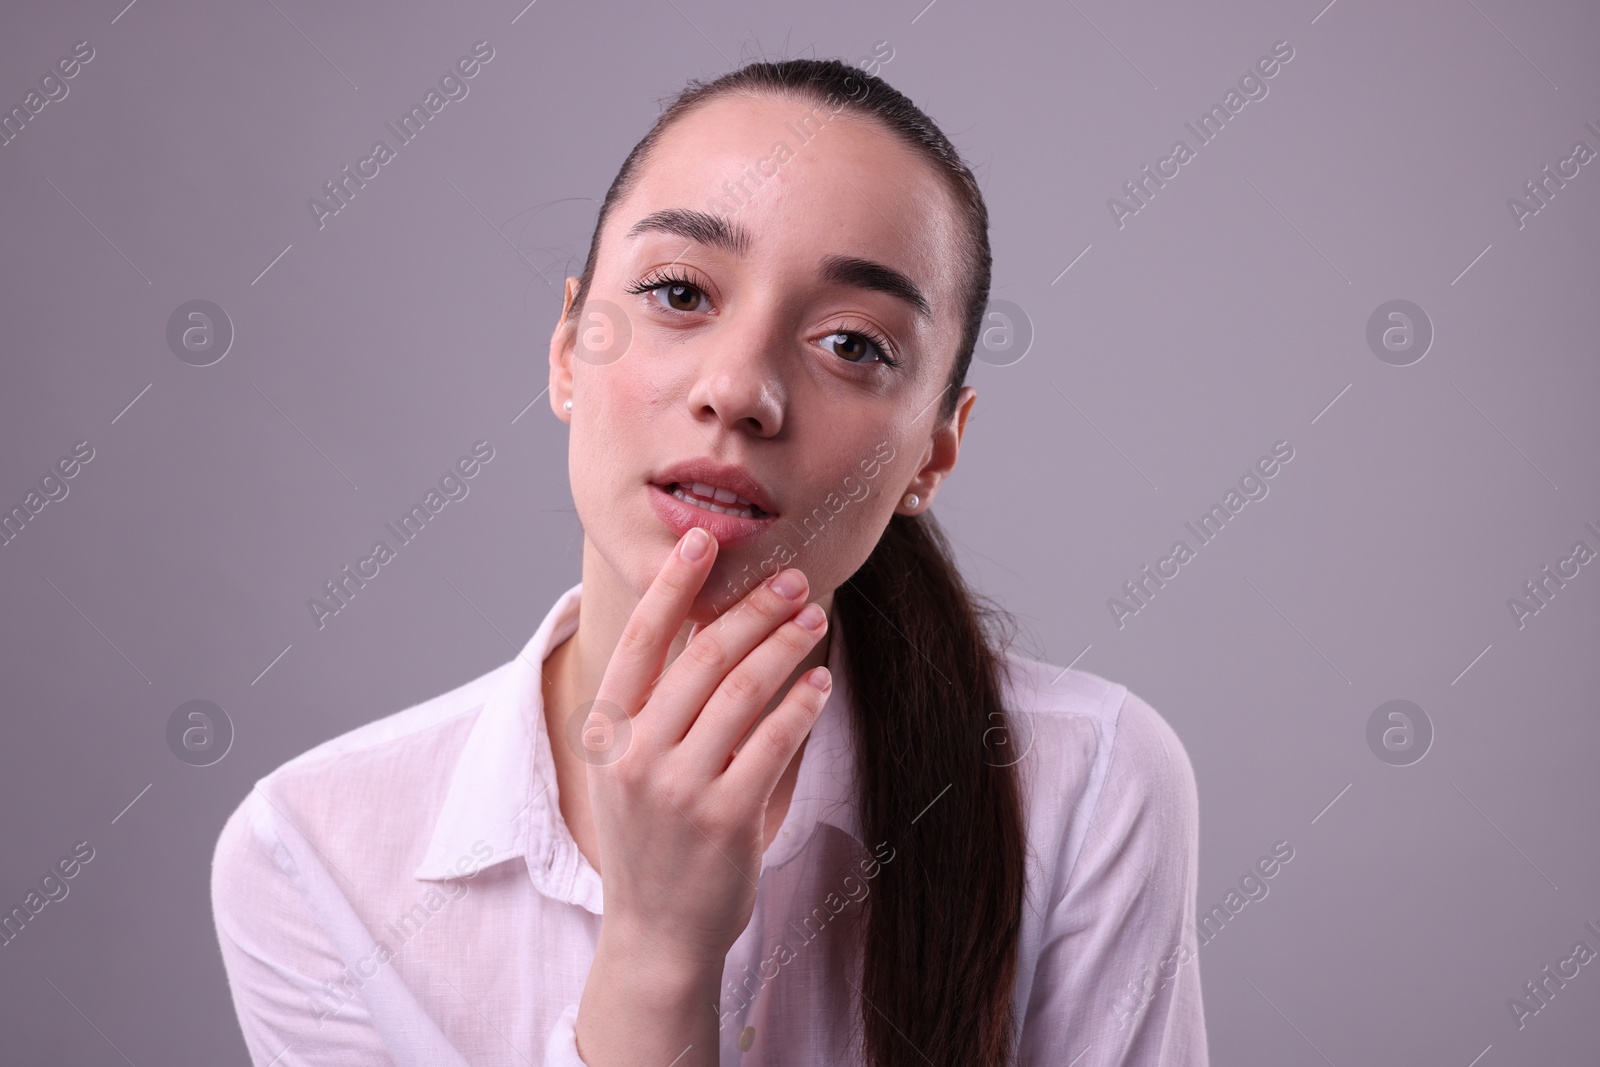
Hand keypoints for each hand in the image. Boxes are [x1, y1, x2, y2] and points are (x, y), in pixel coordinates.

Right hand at [586, 526, 831, 970]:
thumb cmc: (651, 840)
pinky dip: (800, 706)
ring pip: (741, 693)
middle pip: (701, 658)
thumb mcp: (630, 768)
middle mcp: (635, 756)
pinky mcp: (723, 820)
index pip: (640, 641)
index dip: (671, 585)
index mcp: (606, 734)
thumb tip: (706, 625)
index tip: (702, 539)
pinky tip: (820, 682)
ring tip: (814, 619)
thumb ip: (657, 706)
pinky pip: (771, 744)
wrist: (655, 936)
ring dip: (784, 647)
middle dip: (752, 610)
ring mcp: (677, 789)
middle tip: (793, 581)